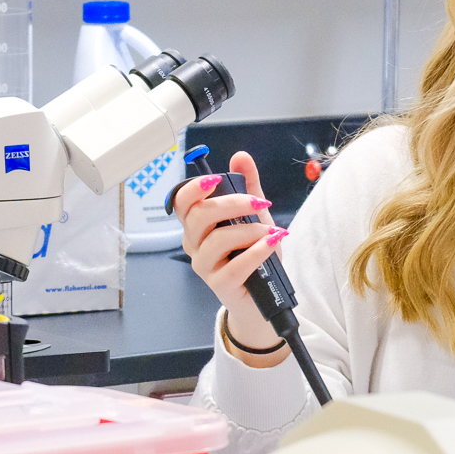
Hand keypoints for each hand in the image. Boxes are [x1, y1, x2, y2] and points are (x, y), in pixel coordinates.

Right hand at [176, 152, 287, 359]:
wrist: (264, 296)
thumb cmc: (253, 254)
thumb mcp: (254, 217)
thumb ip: (247, 187)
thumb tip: (240, 157)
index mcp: (197, 225)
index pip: (182, 202)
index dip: (194, 188)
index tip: (217, 179)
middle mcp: (194, 244)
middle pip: (199, 216)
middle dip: (232, 204)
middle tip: (260, 203)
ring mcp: (204, 266)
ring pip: (217, 240)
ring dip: (249, 231)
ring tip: (272, 232)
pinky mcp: (220, 285)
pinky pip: (235, 266)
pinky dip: (256, 252)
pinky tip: (272, 244)